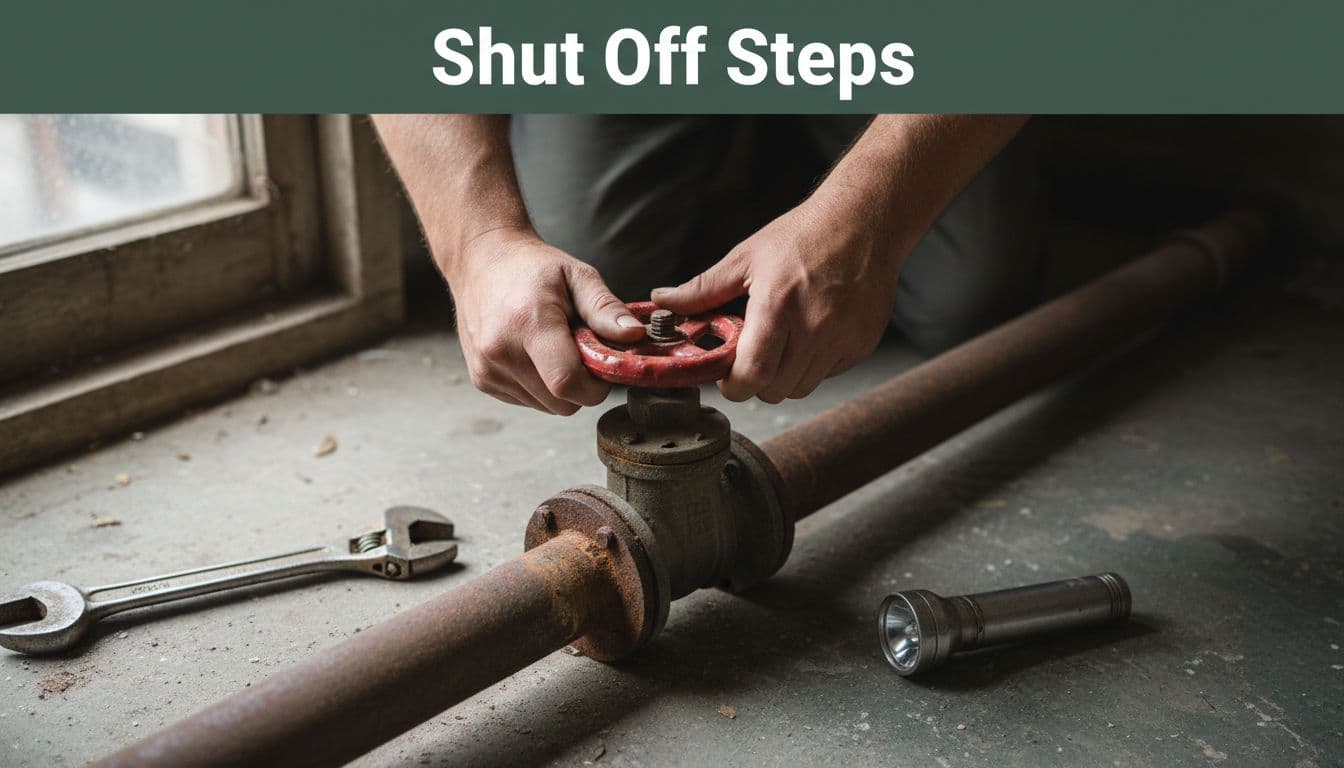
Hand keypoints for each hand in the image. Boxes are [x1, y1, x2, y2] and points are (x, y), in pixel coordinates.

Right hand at [445, 228, 645, 413]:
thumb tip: (636, 336)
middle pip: (561, 403)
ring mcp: (487, 369)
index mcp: (528, 324)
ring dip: (560, 387)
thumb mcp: (578, 275)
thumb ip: (606, 309)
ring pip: (546, 406)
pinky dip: (539, 386)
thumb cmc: (532, 267)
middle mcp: (500, 352)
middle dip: (581, 386)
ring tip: (553, 347)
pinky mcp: (481, 380)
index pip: (568, 384)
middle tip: (579, 349)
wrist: (480, 260)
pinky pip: (527, 401)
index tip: (602, 366)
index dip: (595, 386)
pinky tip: (534, 354)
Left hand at [652, 195, 905, 402]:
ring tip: (781, 344)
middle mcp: (815, 326)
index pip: (753, 374)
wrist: (863, 221)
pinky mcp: (862, 344)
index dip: (734, 385)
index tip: (726, 376)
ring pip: (802, 388)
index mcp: (778, 304)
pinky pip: (828, 374)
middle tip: (750, 357)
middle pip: (775, 390)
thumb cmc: (802, 236)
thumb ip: (703, 288)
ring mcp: (843, 338)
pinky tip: (809, 335)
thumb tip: (664, 301)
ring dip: (784, 377)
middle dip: (755, 382)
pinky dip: (813, 366)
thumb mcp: (746, 257)